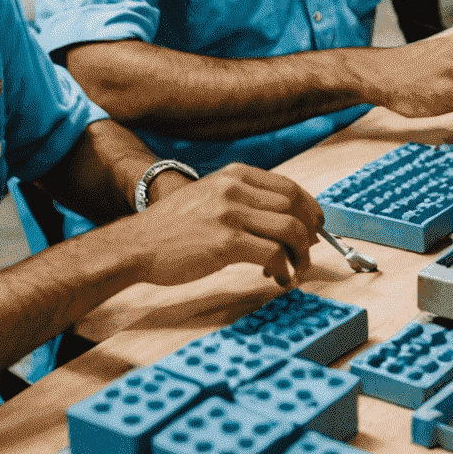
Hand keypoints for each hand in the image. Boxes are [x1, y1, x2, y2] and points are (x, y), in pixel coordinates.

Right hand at [128, 164, 322, 288]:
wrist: (137, 245)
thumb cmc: (172, 227)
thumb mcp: (209, 195)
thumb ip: (243, 200)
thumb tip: (282, 219)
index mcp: (235, 174)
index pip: (289, 187)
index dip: (309, 209)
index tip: (315, 227)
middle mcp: (235, 188)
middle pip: (295, 206)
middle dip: (310, 232)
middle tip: (308, 252)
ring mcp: (231, 214)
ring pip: (290, 229)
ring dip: (301, 254)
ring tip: (295, 270)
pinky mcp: (225, 242)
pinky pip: (273, 254)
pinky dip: (284, 269)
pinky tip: (278, 279)